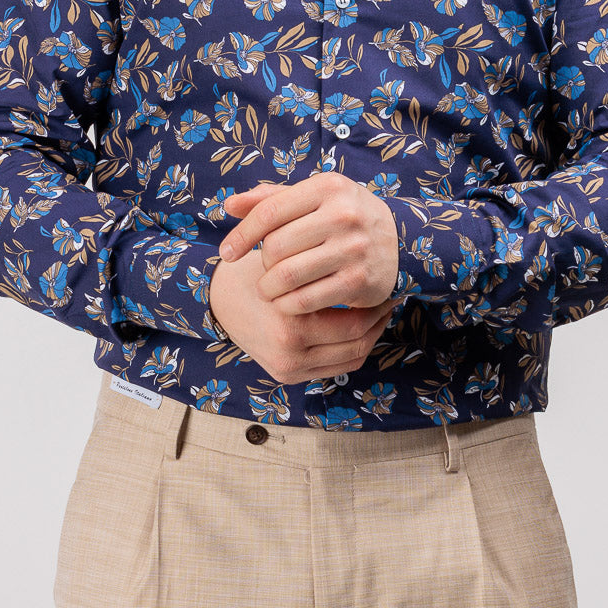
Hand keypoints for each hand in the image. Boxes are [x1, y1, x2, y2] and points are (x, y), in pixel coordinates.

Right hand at [209, 248, 398, 384]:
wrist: (216, 299)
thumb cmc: (253, 271)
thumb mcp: (277, 254)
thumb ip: (315, 250)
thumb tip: (355, 232)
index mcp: (289, 324)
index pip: (354, 322)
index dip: (376, 305)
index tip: (387, 286)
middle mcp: (289, 353)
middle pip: (356, 343)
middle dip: (379, 321)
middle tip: (390, 298)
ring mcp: (288, 369)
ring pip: (350, 358)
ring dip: (371, 336)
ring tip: (381, 312)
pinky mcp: (287, 376)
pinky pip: (335, 367)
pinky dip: (354, 350)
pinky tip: (362, 329)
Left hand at [219, 171, 399, 312]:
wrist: (401, 242)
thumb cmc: (344, 217)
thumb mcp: (314, 198)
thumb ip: (272, 199)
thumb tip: (228, 206)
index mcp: (327, 187)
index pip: (269, 212)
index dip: (241, 235)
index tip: (226, 254)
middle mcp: (343, 214)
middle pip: (276, 247)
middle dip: (262, 264)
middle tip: (264, 272)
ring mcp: (353, 248)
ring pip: (287, 276)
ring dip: (269, 289)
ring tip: (269, 291)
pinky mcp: (359, 281)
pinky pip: (307, 299)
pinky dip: (288, 305)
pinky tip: (286, 304)